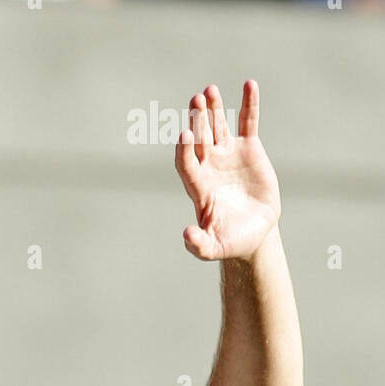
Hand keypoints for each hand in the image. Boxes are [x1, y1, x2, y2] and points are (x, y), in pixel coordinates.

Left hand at [174, 80, 280, 261]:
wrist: (254, 232)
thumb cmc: (231, 241)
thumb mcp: (213, 248)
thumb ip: (198, 245)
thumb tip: (186, 236)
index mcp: (199, 187)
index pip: (187, 164)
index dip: (185, 150)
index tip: (185, 134)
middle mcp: (209, 166)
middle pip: (199, 139)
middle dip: (197, 121)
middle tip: (196, 100)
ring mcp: (227, 155)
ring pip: (217, 126)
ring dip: (213, 108)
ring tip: (209, 90)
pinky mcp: (248, 148)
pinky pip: (247, 122)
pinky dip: (249, 104)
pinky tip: (249, 84)